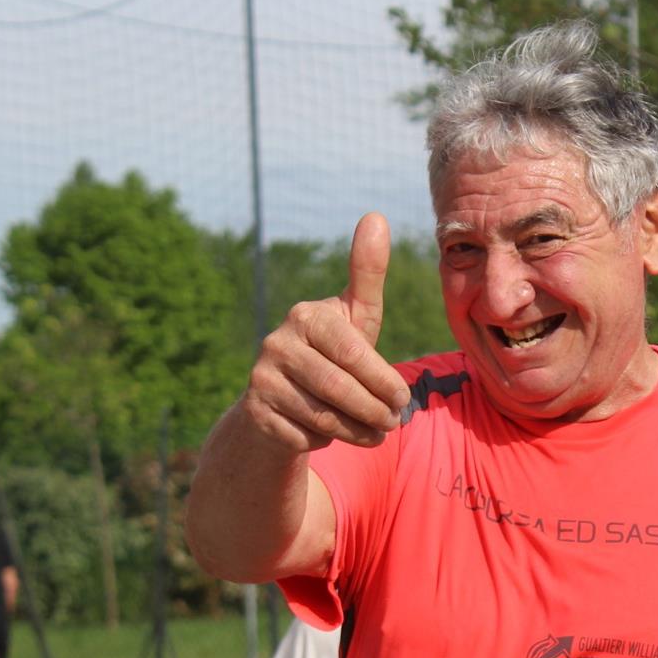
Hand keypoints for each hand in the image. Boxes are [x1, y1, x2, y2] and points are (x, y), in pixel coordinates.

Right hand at [241, 213, 410, 452]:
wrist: (283, 400)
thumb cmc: (332, 354)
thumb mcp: (355, 317)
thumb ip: (368, 274)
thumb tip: (376, 215)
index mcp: (305, 315)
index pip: (354, 353)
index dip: (384, 381)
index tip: (403, 400)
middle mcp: (275, 342)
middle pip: (340, 389)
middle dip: (375, 412)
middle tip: (393, 422)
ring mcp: (260, 379)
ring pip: (324, 418)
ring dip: (358, 431)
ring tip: (375, 432)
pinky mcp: (254, 414)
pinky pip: (305, 437)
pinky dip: (326, 442)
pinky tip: (331, 434)